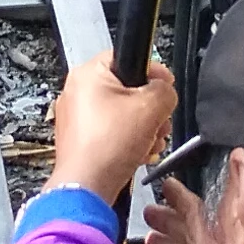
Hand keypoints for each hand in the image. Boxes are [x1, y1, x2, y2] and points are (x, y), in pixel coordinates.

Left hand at [45, 50, 175, 197]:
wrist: (88, 187)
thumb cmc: (107, 146)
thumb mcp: (151, 107)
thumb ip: (165, 90)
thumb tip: (165, 91)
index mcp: (88, 74)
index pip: (127, 57)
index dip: (152, 70)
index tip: (167, 85)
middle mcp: (78, 92)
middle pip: (127, 89)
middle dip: (150, 108)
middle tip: (159, 121)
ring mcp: (77, 118)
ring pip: (122, 113)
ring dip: (144, 127)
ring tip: (151, 141)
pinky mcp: (81, 140)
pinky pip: (111, 132)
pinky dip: (128, 141)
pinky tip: (139, 153)